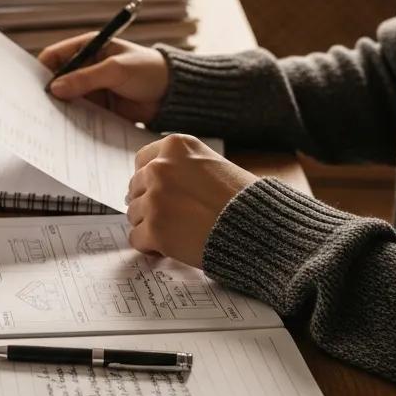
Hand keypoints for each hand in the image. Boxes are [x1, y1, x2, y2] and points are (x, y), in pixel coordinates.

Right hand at [38, 35, 169, 123]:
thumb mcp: (116, 70)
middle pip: (59, 80)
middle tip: (39, 108)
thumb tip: (55, 88)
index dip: (43, 70)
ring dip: (61, 109)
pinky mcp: (99, 108)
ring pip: (68, 99)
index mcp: (89, 48)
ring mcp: (92, 89)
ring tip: (50, 123)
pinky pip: (81, 114)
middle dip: (50, 93)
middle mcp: (86, 67)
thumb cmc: (148, 70)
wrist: (174, 95)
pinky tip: (68, 130)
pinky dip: (75, 121)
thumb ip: (86, 78)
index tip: (35, 87)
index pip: (56, 56)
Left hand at [125, 134, 258, 268]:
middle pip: (135, 188)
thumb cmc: (245, 200)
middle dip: (149, 203)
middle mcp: (160, 168)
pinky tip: (168, 248)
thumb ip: (182, 166)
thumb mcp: (213, 165)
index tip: (158, 192)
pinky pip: (136, 239)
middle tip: (171, 218)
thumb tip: (151, 179)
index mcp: (175, 147)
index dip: (149, 179)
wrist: (261, 229)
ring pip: (134, 214)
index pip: (143, 160)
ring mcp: (155, 199)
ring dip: (150, 225)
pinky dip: (150, 247)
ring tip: (177, 233)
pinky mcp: (155, 229)